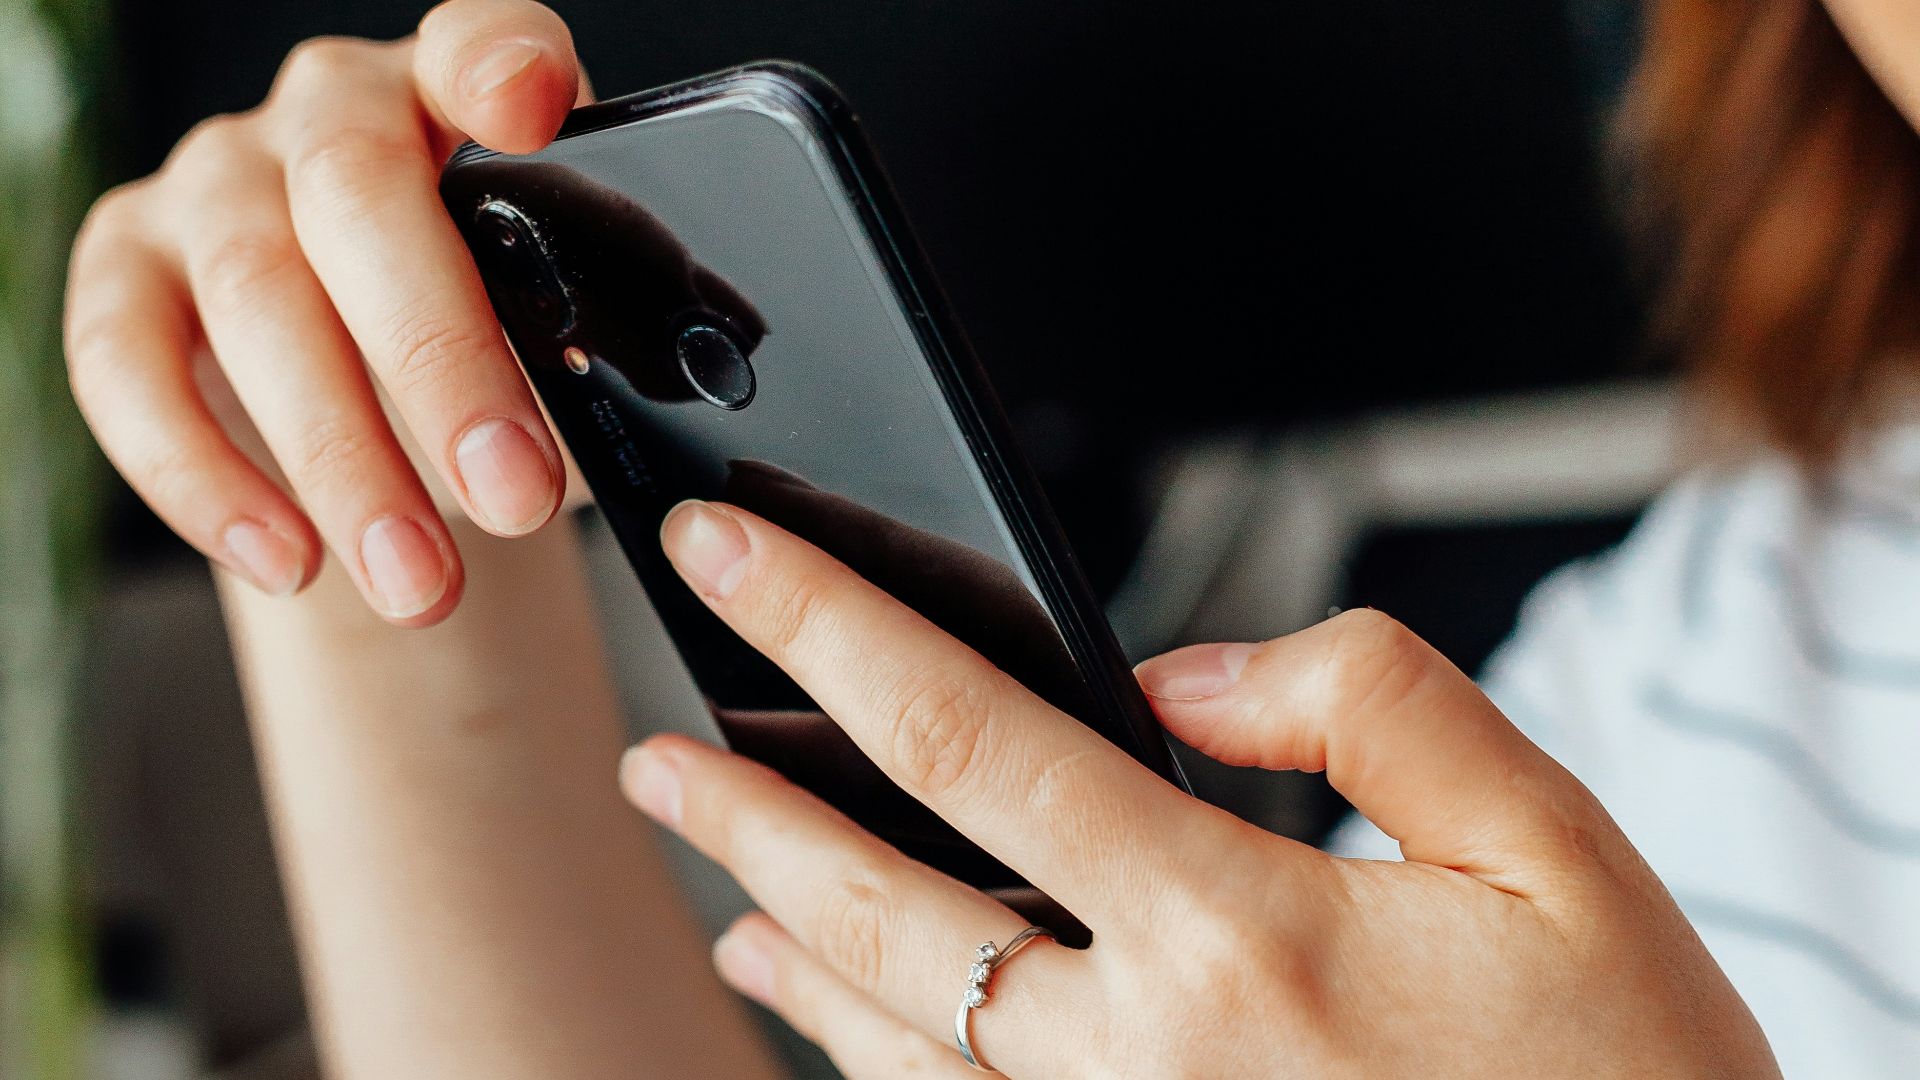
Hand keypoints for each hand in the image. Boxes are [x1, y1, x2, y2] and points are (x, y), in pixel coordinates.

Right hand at [65, 0, 585, 623]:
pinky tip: (289, 561)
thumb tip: (661, 406)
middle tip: (514, 498)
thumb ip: (601, 335)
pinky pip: (126, 365)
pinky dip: (204, 478)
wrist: (387, 401)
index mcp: (459, 98)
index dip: (498, 67)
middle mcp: (330, 113)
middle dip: (440, 363)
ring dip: (342, 458)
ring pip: (256, 298)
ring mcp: (215, 182)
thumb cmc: (498, 345)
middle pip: (359, 201)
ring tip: (421, 584)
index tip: (530, 110)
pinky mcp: (124, 268)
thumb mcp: (567, 329)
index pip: (480, 48)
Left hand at [620, 501, 1779, 1078]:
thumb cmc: (1624, 1079)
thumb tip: (1187, 672)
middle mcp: (1145, 1053)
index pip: (974, 740)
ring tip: (709, 860)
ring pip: (894, 1029)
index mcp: (1239, 932)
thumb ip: (1369, 703)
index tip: (733, 559)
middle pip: (884, 903)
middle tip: (656, 742)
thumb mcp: (1555, 841)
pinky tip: (816, 1007)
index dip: (832, 628)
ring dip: (781, 930)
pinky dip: (855, 1051)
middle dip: (750, 803)